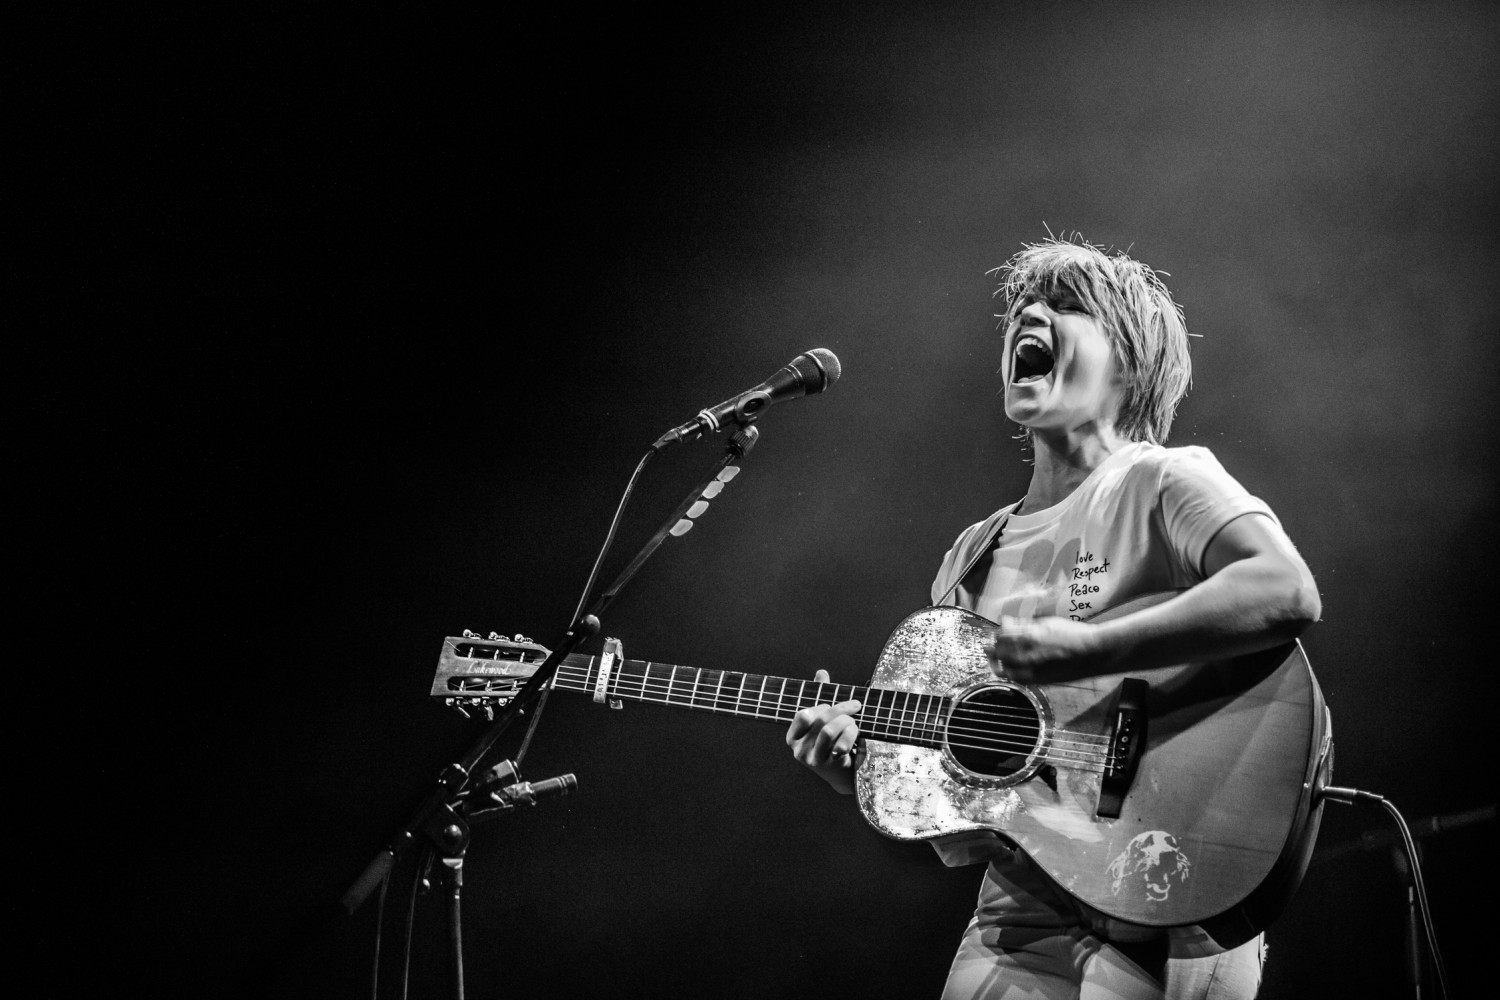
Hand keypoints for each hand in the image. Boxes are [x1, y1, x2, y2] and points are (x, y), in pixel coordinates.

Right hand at [785, 669, 861, 794]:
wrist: (844, 774)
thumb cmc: (832, 743)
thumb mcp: (824, 721)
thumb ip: (820, 697)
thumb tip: (821, 673)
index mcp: (793, 737)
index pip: (803, 715)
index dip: (821, 707)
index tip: (833, 706)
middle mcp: (799, 750)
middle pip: (821, 720)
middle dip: (842, 709)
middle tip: (856, 706)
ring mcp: (813, 760)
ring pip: (829, 731)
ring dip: (848, 723)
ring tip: (855, 724)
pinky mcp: (829, 767)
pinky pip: (842, 744)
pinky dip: (852, 737)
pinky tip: (857, 740)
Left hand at [987, 615, 1108, 684]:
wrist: (1093, 653)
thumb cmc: (1073, 635)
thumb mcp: (1047, 623)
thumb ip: (1024, 624)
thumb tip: (1007, 621)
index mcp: (1029, 637)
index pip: (1000, 636)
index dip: (997, 633)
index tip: (999, 631)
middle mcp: (1028, 656)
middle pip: (999, 653)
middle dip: (995, 647)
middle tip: (997, 643)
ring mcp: (1033, 671)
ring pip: (1004, 669)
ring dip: (1000, 662)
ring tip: (1002, 656)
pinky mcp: (1039, 681)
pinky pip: (1017, 679)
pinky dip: (1011, 672)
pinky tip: (1015, 666)